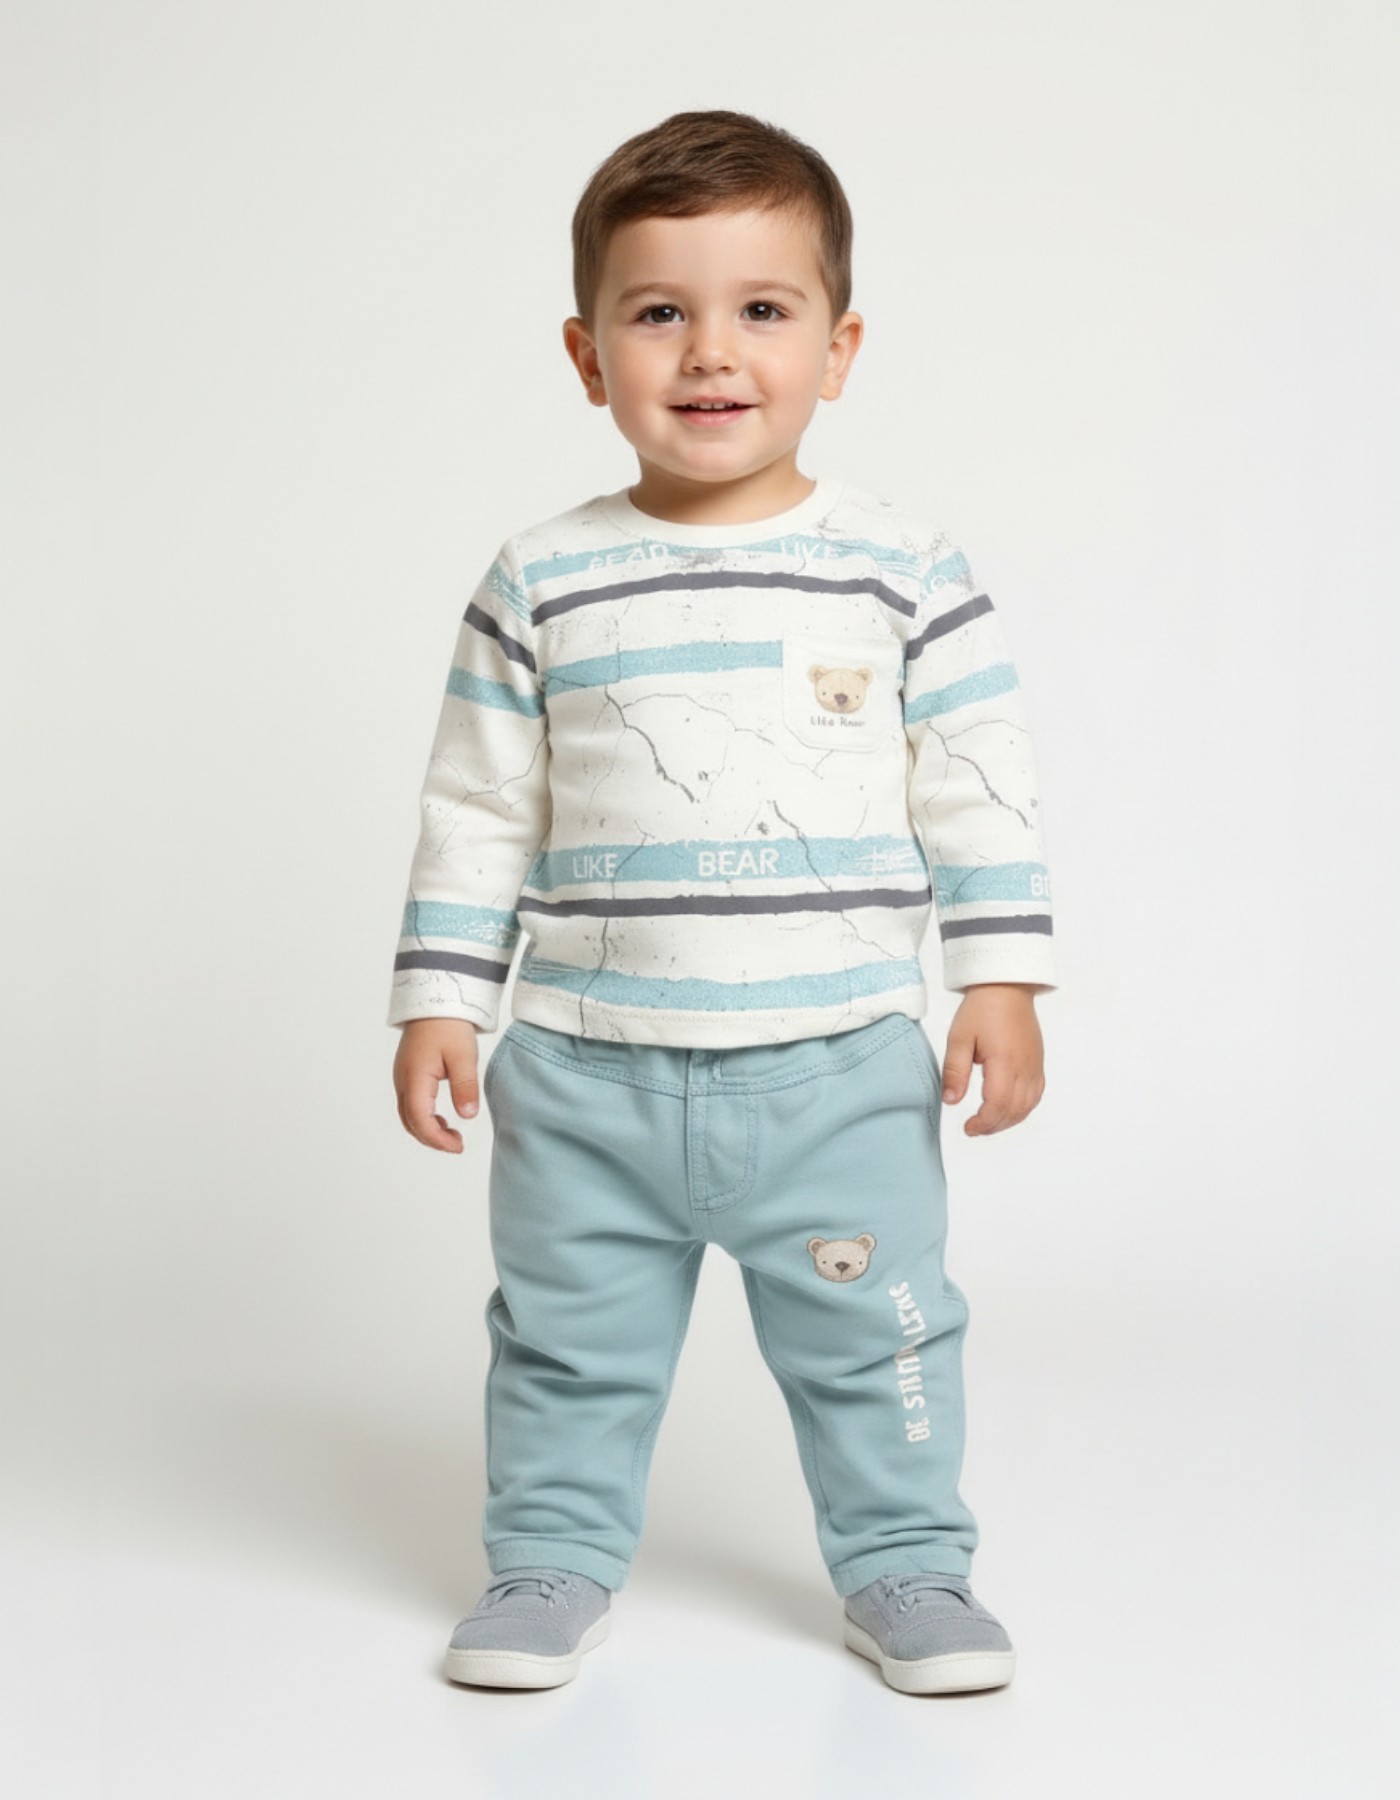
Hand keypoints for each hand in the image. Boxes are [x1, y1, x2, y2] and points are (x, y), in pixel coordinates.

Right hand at [394, 1018, 481, 1152]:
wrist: (436, 1000)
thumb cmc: (448, 1025)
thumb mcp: (463, 1056)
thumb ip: (465, 1087)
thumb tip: (467, 1115)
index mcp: (415, 1078)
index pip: (420, 1119)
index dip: (437, 1139)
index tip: (457, 1146)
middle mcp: (403, 1081)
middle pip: (410, 1122)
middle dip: (431, 1139)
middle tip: (456, 1145)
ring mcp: (403, 1078)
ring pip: (408, 1115)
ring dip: (427, 1130)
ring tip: (452, 1134)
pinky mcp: (408, 1074)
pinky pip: (410, 1104)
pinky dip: (424, 1118)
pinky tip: (443, 1119)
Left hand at [941, 983, 1045, 1136]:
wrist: (1007, 986)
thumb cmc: (982, 1008)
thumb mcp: (959, 1038)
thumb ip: (954, 1071)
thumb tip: (951, 1101)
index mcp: (1005, 1062)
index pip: (998, 1105)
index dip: (983, 1123)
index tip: (968, 1128)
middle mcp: (1025, 1067)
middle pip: (1015, 1111)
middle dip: (993, 1125)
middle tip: (974, 1128)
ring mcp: (1034, 1065)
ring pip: (1028, 1106)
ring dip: (1008, 1120)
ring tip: (988, 1122)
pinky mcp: (1037, 1062)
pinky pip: (1036, 1094)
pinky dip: (1022, 1108)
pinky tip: (1007, 1108)